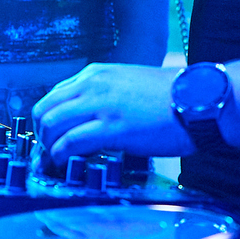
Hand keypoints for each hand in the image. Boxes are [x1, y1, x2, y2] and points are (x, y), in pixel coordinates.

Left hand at [33, 63, 192, 162]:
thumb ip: (106, 94)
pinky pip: (70, 143)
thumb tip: (91, 116)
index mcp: (96, 74)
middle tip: (48, 152)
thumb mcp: (130, 83)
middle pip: (44, 110)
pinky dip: (61, 156)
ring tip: (55, 161)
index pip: (53, 95)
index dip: (47, 120)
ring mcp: (101, 105)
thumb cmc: (172, 96)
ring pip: (51, 125)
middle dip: (41, 135)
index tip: (51, 137)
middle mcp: (93, 85)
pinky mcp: (111, 127)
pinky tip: (65, 164)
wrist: (198, 99)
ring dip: (48, 147)